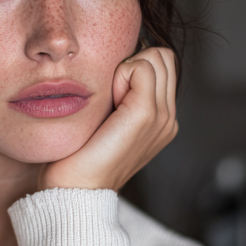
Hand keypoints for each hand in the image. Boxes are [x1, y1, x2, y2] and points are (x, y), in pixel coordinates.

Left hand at [38, 47, 177, 191]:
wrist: (77, 188)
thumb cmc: (80, 155)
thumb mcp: (107, 119)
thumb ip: (121, 95)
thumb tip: (119, 62)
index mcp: (161, 119)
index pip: (163, 65)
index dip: (135, 66)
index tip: (111, 95)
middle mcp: (168, 117)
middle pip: (163, 57)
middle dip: (134, 63)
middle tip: (111, 94)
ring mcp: (162, 116)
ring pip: (156, 57)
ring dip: (127, 68)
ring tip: (110, 100)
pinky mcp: (147, 114)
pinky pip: (141, 68)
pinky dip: (120, 74)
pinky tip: (108, 101)